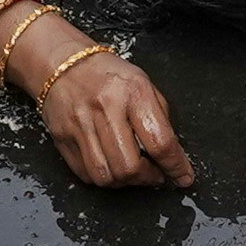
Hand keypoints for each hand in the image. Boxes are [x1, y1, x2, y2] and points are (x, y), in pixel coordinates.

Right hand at [27, 45, 191, 188]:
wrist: (62, 63)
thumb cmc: (108, 75)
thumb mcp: (144, 85)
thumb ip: (159, 118)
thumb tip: (172, 155)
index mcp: (132, 92)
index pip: (160, 142)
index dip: (175, 167)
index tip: (183, 177)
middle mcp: (105, 109)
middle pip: (129, 166)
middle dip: (147, 178)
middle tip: (154, 173)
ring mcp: (80, 125)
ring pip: (106, 176)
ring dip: (124, 182)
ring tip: (132, 172)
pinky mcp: (63, 138)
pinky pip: (86, 174)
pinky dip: (104, 178)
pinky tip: (111, 166)